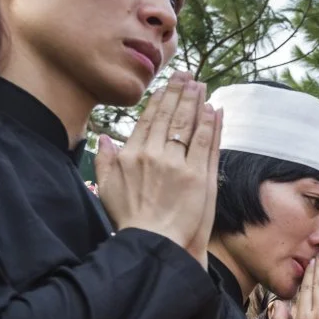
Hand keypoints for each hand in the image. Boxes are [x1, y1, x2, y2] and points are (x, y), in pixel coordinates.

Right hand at [96, 74, 221, 261]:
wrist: (153, 243)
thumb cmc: (130, 219)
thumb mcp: (107, 188)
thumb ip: (103, 160)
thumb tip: (103, 138)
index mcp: (133, 154)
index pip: (149, 119)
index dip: (160, 99)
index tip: (168, 85)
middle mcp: (155, 154)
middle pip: (170, 117)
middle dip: (180, 93)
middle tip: (188, 76)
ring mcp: (179, 165)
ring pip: (189, 126)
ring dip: (197, 103)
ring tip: (202, 86)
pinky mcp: (199, 177)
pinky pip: (206, 144)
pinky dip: (212, 125)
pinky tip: (215, 110)